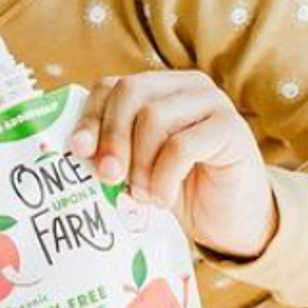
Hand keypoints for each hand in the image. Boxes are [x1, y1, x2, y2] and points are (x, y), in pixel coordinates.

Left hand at [67, 71, 275, 260]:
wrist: (231, 222)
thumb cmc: (180, 191)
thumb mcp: (139, 169)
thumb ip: (114, 152)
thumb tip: (76, 150)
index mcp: (158, 88)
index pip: (111, 86)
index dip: (90, 117)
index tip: (78, 151)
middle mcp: (185, 86)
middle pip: (130, 92)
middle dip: (112, 137)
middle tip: (108, 177)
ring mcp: (212, 102)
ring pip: (154, 117)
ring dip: (140, 164)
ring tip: (143, 196)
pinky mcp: (231, 128)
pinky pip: (182, 145)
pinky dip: (164, 177)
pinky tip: (163, 199)